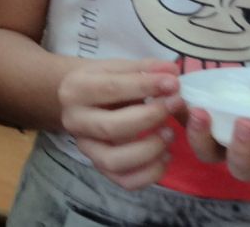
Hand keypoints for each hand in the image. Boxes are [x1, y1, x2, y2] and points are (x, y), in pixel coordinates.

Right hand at [57, 58, 182, 189]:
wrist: (81, 101)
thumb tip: (172, 72)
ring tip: (170, 133)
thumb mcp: (118, 67)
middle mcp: (74, 121)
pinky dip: (150, 174)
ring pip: (114, 160)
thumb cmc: (104, 81)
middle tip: (175, 104)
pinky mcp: (101, 168)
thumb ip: (145, 68)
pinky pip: (125, 182)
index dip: (145, 85)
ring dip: (149, 149)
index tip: (173, 82)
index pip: (111, 88)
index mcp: (75, 90)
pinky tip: (165, 156)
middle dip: (149, 117)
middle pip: (111, 127)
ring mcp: (86, 148)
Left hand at [184, 107, 249, 187]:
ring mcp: (225, 146)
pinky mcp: (205, 126)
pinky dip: (179, 113)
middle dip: (244, 148)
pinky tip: (178, 95)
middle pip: (242, 168)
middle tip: (248, 122)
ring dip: (201, 134)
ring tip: (201, 111)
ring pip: (209, 152)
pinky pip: (187, 125)